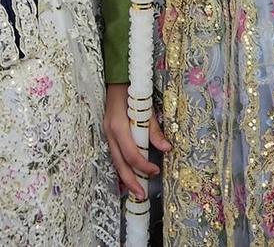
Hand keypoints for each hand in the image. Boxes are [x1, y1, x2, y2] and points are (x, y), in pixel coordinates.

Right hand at [104, 83, 173, 199]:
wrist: (116, 78)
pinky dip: (122, 166)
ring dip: (125, 177)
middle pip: (119, 163)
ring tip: (136, 191)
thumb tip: (167, 148)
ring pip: (115, 160)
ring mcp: (107, 134)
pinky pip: (115, 154)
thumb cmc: (133, 92)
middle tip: (141, 196)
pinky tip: (129, 175)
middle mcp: (110, 133)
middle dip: (130, 181)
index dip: (143, 166)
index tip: (156, 171)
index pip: (131, 154)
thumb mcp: (146, 108)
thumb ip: (154, 130)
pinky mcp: (109, 134)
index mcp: (119, 126)